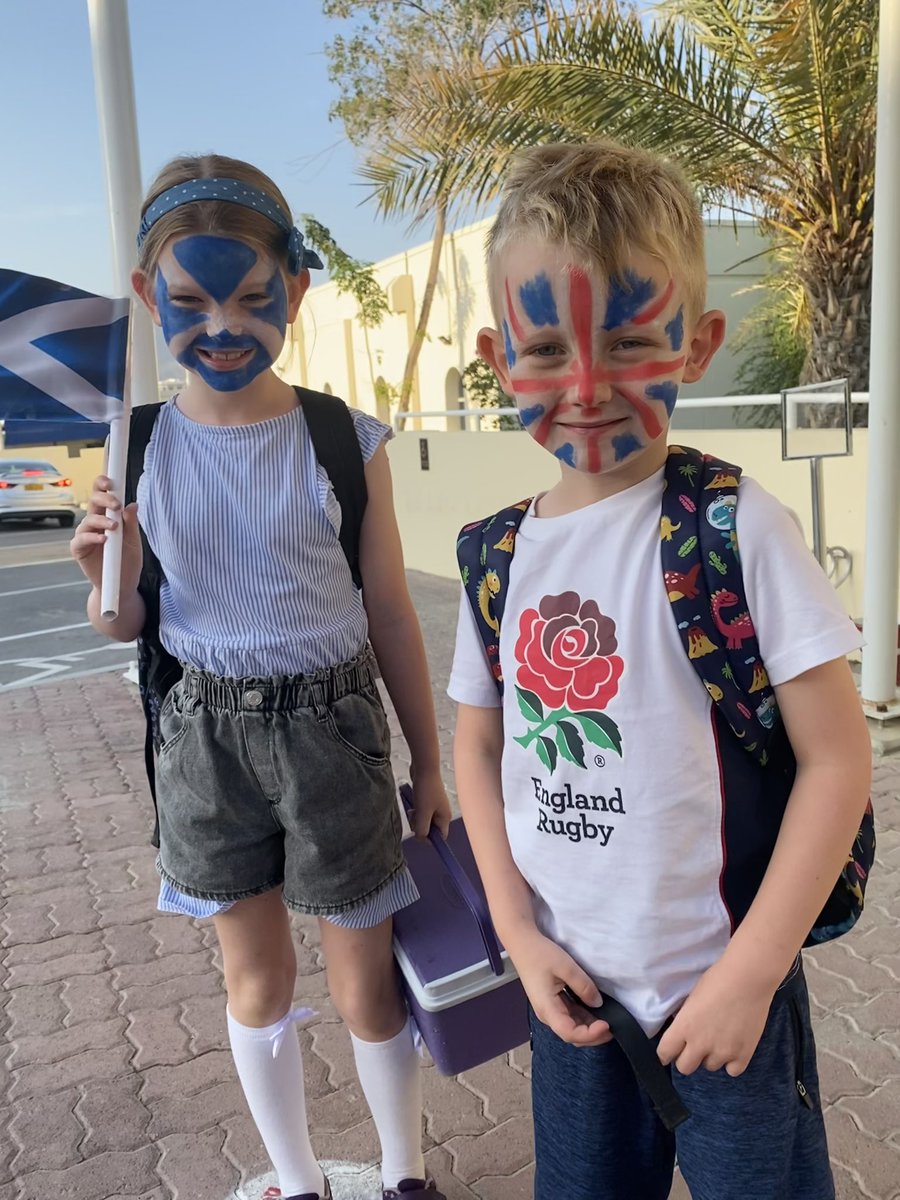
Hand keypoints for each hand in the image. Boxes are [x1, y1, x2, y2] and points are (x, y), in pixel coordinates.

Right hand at [69, 475, 142, 593]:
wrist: (122, 585)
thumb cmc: (128, 562)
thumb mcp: (134, 542)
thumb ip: (131, 524)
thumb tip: (133, 504)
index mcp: (108, 516)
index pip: (102, 494)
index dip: (103, 484)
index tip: (111, 481)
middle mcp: (94, 522)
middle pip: (93, 501)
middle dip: (103, 498)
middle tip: (116, 503)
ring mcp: (85, 535)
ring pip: (88, 519)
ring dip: (101, 521)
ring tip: (114, 527)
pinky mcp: (79, 549)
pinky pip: (80, 539)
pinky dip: (92, 537)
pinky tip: (103, 539)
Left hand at [407, 767, 451, 838]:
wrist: (424, 767)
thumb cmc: (426, 789)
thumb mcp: (423, 812)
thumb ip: (422, 829)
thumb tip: (421, 838)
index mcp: (445, 817)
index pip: (440, 837)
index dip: (430, 839)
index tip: (419, 833)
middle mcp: (442, 813)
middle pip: (431, 829)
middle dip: (420, 826)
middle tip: (414, 817)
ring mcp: (435, 806)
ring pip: (424, 820)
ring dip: (416, 818)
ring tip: (412, 809)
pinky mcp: (428, 800)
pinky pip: (421, 811)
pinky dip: (415, 810)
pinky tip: (412, 804)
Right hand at [507, 924, 610, 1046]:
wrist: (522, 943)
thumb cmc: (540, 954)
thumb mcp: (566, 967)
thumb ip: (584, 986)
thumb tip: (598, 1003)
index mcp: (547, 1009)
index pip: (570, 1033)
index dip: (591, 1034)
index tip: (607, 1024)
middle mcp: (547, 1014)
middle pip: (572, 1035)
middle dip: (593, 1035)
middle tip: (613, 1026)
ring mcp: (548, 1009)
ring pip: (571, 1026)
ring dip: (589, 1027)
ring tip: (608, 1019)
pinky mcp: (551, 1003)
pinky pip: (569, 1016)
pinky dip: (583, 1017)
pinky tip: (594, 1010)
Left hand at [657, 957, 776, 1076]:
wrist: (748, 978)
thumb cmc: (717, 980)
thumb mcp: (691, 998)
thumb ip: (684, 1019)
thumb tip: (679, 1031)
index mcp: (683, 1026)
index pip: (665, 1053)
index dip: (666, 1053)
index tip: (670, 1052)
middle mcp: (700, 1044)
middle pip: (684, 1068)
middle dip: (687, 1058)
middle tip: (695, 1046)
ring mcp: (723, 1052)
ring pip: (710, 1067)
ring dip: (711, 1056)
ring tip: (720, 1038)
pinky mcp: (743, 1055)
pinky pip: (732, 1071)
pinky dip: (732, 1062)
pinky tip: (733, 1046)